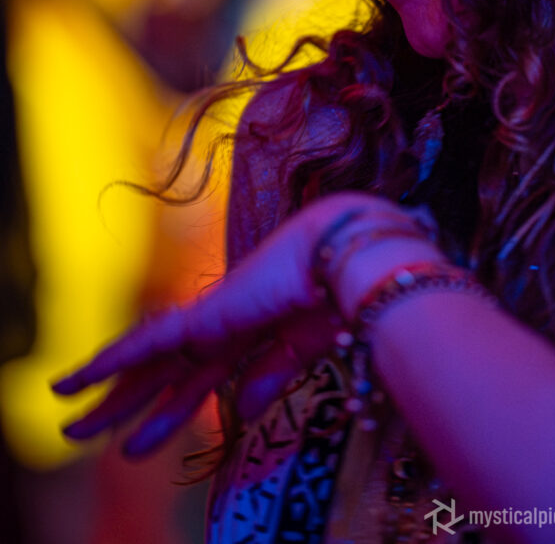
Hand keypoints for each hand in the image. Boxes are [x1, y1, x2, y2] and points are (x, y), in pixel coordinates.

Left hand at [52, 191, 441, 455]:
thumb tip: (245, 411)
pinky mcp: (206, 316)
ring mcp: (212, 320)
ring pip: (147, 366)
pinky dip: (111, 361)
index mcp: (250, 332)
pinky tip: (77, 379)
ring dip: (109, 398)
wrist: (350, 254)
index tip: (141, 430)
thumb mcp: (304, 346)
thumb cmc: (340, 292)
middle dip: (125, 404)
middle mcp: (223, 326)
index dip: (169, 404)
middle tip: (80, 433)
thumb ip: (272, 375)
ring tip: (70, 428)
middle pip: (163, 374)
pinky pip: (147, 344)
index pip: (197, 376)